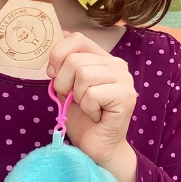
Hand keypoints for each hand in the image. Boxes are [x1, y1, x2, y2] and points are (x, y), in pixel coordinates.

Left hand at [48, 32, 138, 181]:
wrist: (97, 147)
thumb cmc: (83, 118)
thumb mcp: (67, 86)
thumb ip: (65, 64)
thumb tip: (61, 34)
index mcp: (103, 58)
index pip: (77, 38)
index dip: (58, 55)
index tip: (54, 75)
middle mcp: (117, 65)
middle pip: (75, 60)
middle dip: (64, 83)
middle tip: (75, 100)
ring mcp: (124, 80)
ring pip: (83, 75)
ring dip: (77, 97)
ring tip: (88, 108)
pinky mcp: (126, 96)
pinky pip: (92, 94)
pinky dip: (87, 108)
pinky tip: (97, 115)